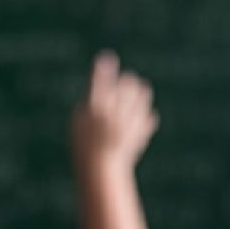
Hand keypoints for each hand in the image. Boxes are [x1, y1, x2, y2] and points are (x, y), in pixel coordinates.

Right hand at [72, 51, 158, 168]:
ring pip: (142, 93)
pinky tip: (134, 124)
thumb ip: (92, 99)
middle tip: (123, 84)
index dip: (103, 69)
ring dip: (138, 93)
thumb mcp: (80, 121)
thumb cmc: (85, 144)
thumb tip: (107, 80)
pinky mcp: (142, 131)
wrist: (101, 170)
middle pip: (127, 83)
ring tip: (132, 99)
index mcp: (95, 109)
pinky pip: (149, 115)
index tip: (107, 58)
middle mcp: (114, 113)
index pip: (99, 82)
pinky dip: (143, 117)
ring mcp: (130, 122)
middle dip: (125, 82)